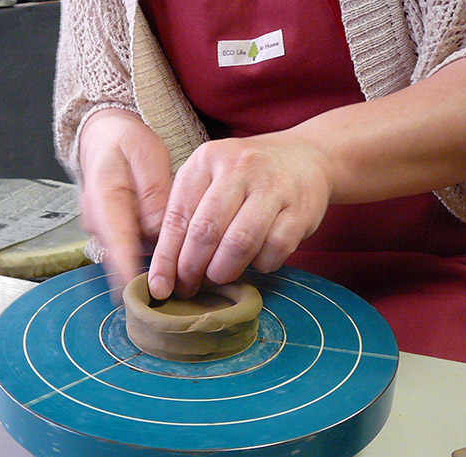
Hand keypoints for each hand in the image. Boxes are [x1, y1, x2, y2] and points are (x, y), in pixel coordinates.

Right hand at [79, 108, 172, 290]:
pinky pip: (129, 249)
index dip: (126, 269)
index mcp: (104, 197)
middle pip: (121, 256)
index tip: (135, 291)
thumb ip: (154, 194)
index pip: (116, 240)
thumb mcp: (147, 155)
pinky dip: (147, 254)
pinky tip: (169, 254)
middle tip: (176, 287)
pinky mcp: (110, 234)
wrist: (104, 136)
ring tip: (179, 268)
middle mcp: (96, 220)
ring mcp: (100, 230)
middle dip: (145, 273)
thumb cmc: (127, 143)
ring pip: (127, 255)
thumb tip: (159, 230)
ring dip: (149, 264)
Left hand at [148, 132, 331, 298]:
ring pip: (239, 243)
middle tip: (188, 287)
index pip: (177, 216)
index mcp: (206, 160)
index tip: (159, 287)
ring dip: (223, 270)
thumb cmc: (245, 179)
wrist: (306, 159)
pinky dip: (261, 264)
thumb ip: (185, 214)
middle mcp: (239, 167)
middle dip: (192, 268)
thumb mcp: (210, 180)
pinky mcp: (301, 209)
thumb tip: (161, 269)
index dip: (166, 258)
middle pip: (206, 232)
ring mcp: (273, 186)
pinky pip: (274, 249)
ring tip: (218, 276)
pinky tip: (255, 260)